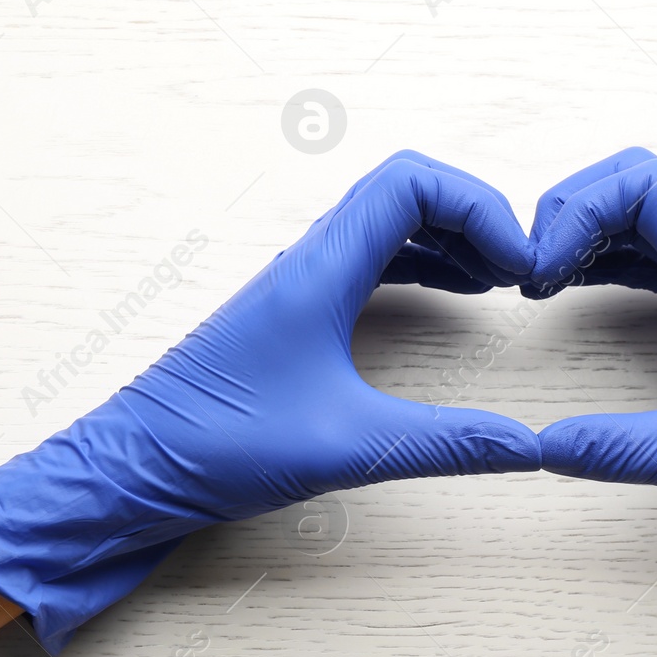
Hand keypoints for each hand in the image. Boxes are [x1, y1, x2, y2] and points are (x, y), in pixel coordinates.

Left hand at [0, 152, 539, 651]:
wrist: (130, 472)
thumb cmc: (214, 448)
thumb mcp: (345, 448)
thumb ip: (443, 444)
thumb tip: (527, 446)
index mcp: (318, 270)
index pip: (410, 183)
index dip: (478, 206)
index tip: (518, 266)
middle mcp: (310, 262)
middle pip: (407, 192)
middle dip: (475, 217)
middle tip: (521, 271)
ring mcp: (301, 285)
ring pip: (389, 224)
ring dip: (451, 238)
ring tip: (501, 280)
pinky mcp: (295, 314)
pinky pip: (372, 260)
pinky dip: (422, 264)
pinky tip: (451, 299)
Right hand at [528, 148, 656, 620]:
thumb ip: (630, 451)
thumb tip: (545, 449)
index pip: (640, 183)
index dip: (574, 210)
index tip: (541, 275)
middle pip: (634, 184)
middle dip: (568, 212)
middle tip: (530, 276)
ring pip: (646, 216)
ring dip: (588, 233)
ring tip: (541, 284)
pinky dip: (612, 259)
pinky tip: (581, 292)